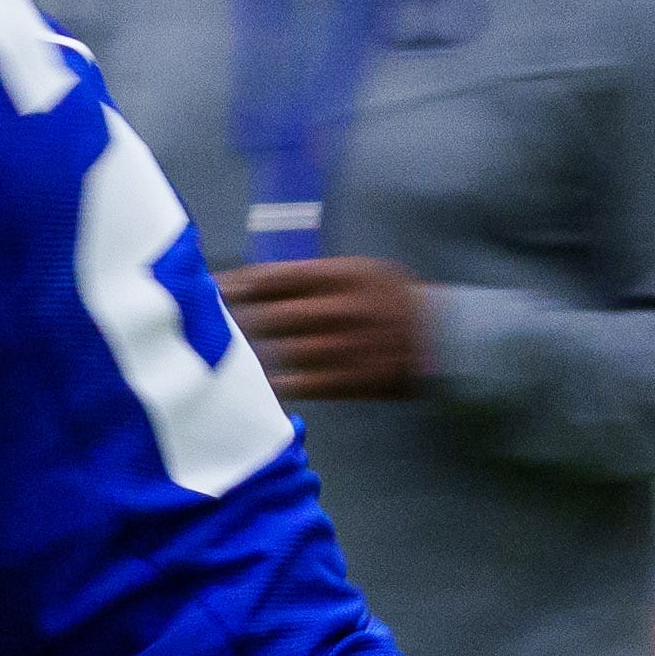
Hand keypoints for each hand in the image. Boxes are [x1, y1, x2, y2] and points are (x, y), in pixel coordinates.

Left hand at [220, 255, 430, 400]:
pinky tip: (262, 381)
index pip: (279, 277)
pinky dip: (280, 382)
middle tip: (211, 323)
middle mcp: (343, 308)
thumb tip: (257, 282)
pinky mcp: (352, 379)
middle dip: (239, 319)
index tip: (216, 289)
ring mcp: (348, 346)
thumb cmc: (392, 301)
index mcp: (345, 275)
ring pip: (285, 350)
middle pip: (275, 314)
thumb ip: (315, 276)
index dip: (241, 284)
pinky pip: (304, 383)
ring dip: (255, 352)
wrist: (443, 338)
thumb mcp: (362, 272)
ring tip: (230, 352)